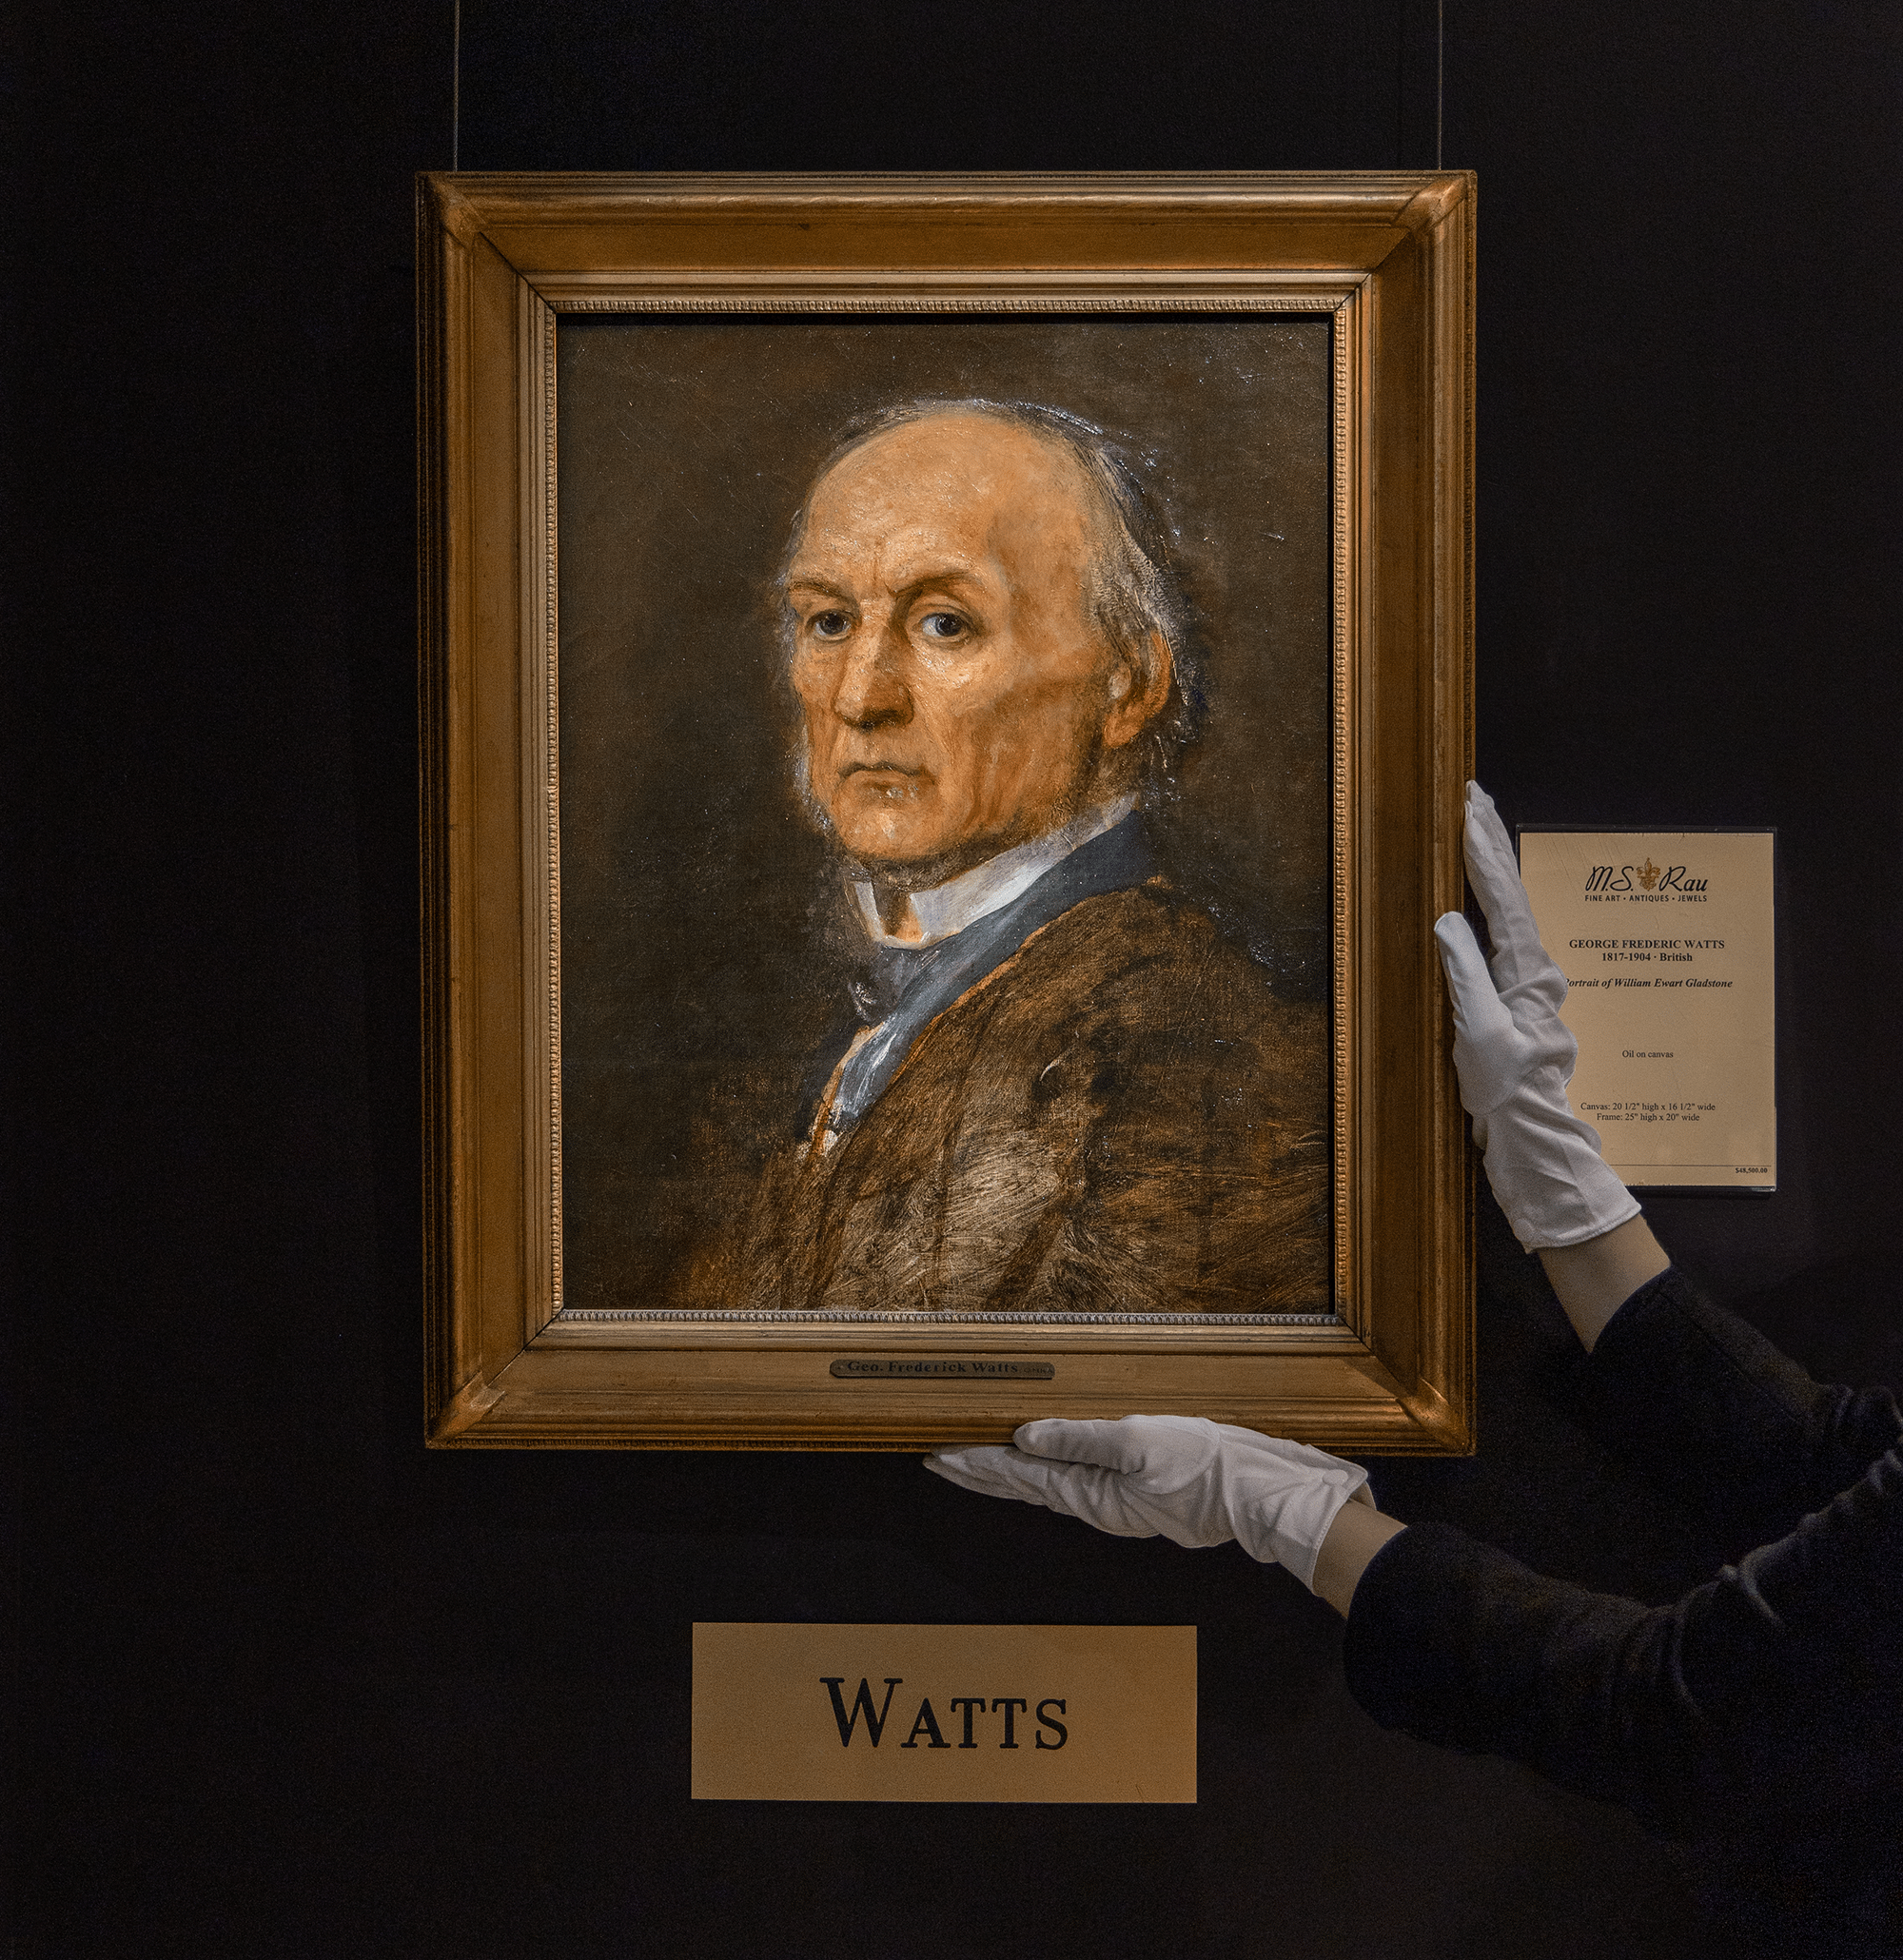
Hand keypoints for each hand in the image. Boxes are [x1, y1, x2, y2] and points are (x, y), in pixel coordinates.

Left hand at [924, 1414, 1372, 1592]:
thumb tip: (1024, 1436)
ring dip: (1009, 1473)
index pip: (1020, 1476)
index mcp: (1092, 1494)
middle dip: (981, 1471)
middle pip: (1026, 1486)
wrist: (1260, 1493)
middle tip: (938, 1460)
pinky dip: (1047, 1472)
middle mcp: (1097, 1504)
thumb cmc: (1206, 1465)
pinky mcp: (1138, 1494)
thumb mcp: (1138, 1441)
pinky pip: (1076, 1482)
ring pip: (1048, 1486)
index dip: (977, 1463)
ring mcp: (1118, 1502)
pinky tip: (1045, 1466)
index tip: (938, 1454)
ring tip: (976, 1463)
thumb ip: (1078, 1440)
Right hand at [1433, 782, 1639, 1251]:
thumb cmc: (1506, 1093)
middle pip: (1512, 893)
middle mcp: (1533, 971)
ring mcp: (1526, 986)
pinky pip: (1501, 937)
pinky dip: (1489, 905)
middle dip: (1492, 843)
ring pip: (1509, 911)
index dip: (1484, 849)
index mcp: (1526, 972)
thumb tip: (1448, 920)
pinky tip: (1479, 902)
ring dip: (1492, 868)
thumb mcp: (1477, 1033)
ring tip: (1476, 832)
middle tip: (1475, 797)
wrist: (1533, 1140)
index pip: (1503, 897)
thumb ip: (1464, 974)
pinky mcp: (1514, 1004)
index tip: (1469, 806)